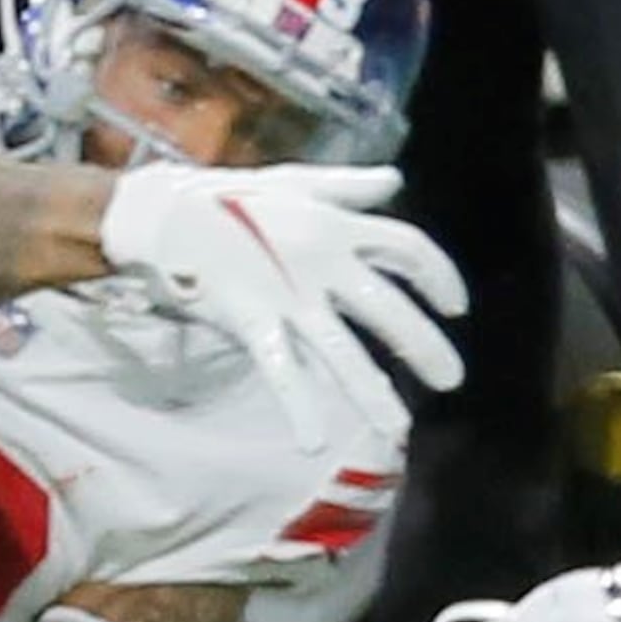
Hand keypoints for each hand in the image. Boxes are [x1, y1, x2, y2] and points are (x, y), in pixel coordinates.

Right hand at [97, 162, 467, 449]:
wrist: (164, 215)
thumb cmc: (228, 198)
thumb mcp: (294, 182)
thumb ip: (348, 187)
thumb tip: (396, 179)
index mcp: (336, 226)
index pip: (408, 249)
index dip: (440, 276)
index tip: (456, 307)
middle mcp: (321, 264)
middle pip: (388, 309)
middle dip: (424, 346)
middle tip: (452, 380)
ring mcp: (287, 297)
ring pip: (341, 351)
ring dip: (372, 393)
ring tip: (400, 428)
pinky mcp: (251, 322)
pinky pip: (280, 371)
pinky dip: (297, 407)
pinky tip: (312, 442)